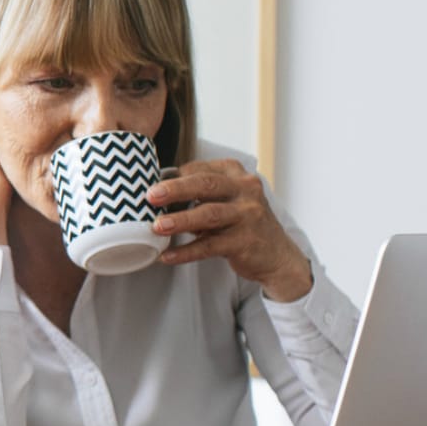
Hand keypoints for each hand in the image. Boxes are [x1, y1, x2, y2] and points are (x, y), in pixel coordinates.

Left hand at [148, 159, 312, 299]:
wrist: (277, 255)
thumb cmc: (241, 222)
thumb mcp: (226, 200)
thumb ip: (199, 194)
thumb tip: (156, 194)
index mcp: (236, 175)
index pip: (201, 169)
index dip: (174, 177)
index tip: (150, 185)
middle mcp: (246, 190)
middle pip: (206, 185)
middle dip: (175, 189)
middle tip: (150, 196)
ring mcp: (248, 215)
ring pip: (209, 214)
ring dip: (180, 221)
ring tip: (157, 226)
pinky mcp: (246, 241)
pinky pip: (210, 246)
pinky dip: (186, 252)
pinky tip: (167, 256)